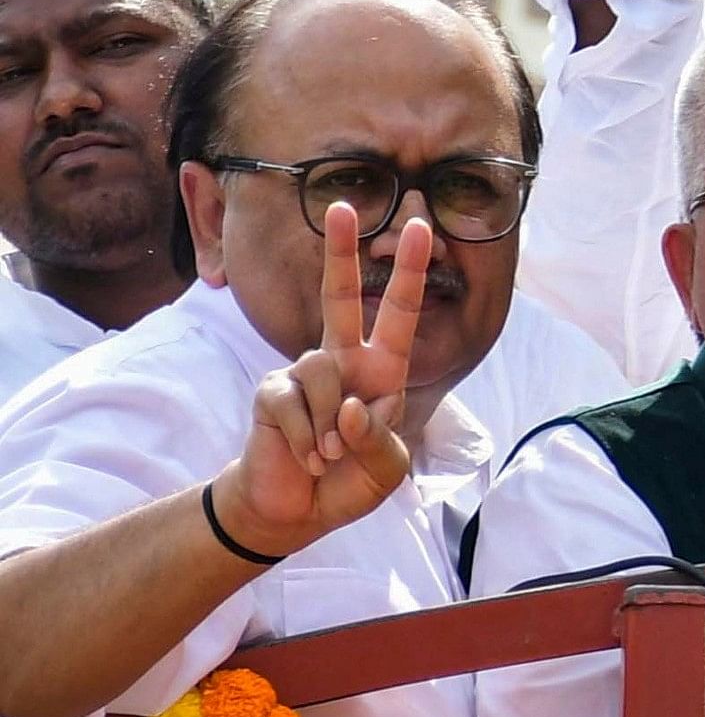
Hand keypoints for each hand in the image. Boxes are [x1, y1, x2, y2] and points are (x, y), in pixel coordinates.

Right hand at [214, 210, 429, 561]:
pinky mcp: (272, 392)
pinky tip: (309, 457)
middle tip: (341, 206)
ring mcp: (302, 373)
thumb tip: (354, 406)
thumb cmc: (350, 481)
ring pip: (325, 372)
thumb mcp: (386, 466)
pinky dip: (309, 440)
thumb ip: (379, 436)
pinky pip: (294, 404)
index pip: (398, 313)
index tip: (419, 227)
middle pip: (338, 296)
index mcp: (382, 369)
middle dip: (340, 251)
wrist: (298, 510)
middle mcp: (342, 360)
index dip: (407, 272)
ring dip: (335, 425)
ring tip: (332, 455)